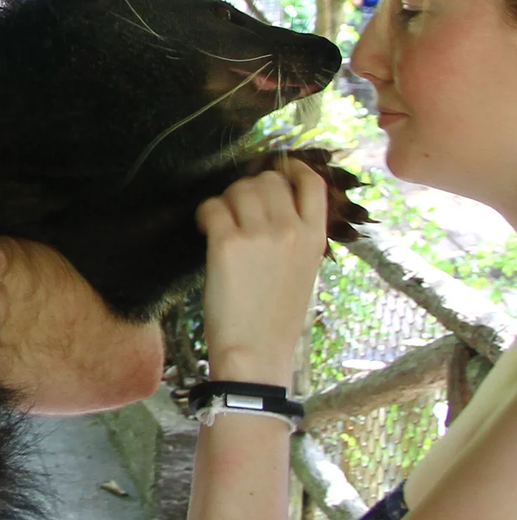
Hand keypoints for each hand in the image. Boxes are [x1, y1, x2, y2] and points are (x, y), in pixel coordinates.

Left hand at [197, 159, 330, 384]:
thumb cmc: (276, 317)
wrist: (257, 351)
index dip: (289, 169)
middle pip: (267, 180)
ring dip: (225, 201)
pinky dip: (205, 214)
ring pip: (238, 189)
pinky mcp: (228, 243)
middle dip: (247, 189)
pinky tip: (205, 231)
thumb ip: (296, 235)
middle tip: (236, 213)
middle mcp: (291, 228)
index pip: (310, 181)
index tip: (273, 173)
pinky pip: (212, 207)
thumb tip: (277, 206)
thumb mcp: (303, 271)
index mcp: (315, 236)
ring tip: (220, 225)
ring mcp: (260, 233)